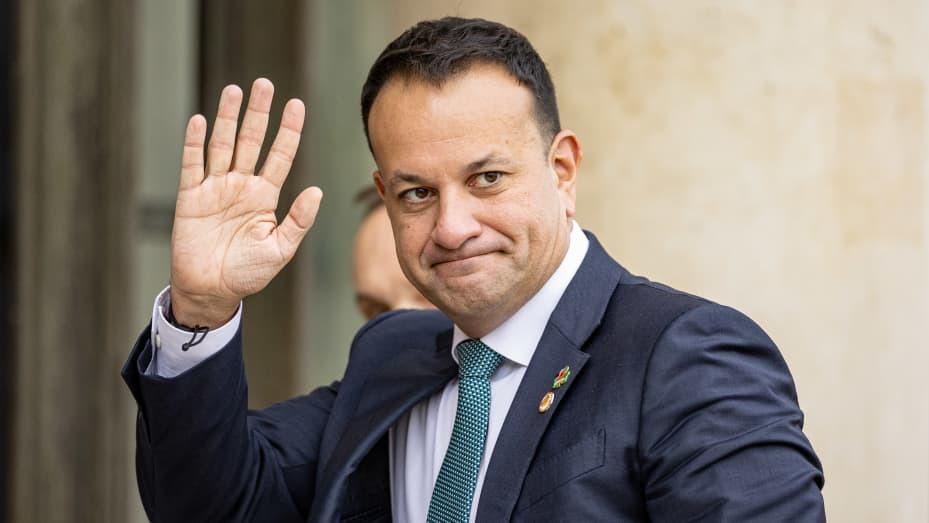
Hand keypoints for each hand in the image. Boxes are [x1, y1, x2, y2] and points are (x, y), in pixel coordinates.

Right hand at [169, 79, 321, 327]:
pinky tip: (201, 121)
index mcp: (265, 196)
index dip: (288, 130)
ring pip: (222, 146)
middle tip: (263, 84)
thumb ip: (298, 221)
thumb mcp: (280, 249)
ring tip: (234, 90)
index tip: (296, 104)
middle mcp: (241, 186)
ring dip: (228, 119)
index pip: (280, 155)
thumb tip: (317, 191)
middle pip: (251, 141)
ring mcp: (215, 189)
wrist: (211, 292)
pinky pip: (193, 165)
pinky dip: (196, 144)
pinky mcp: (191, 198)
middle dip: (257, 113)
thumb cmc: (248, 273)